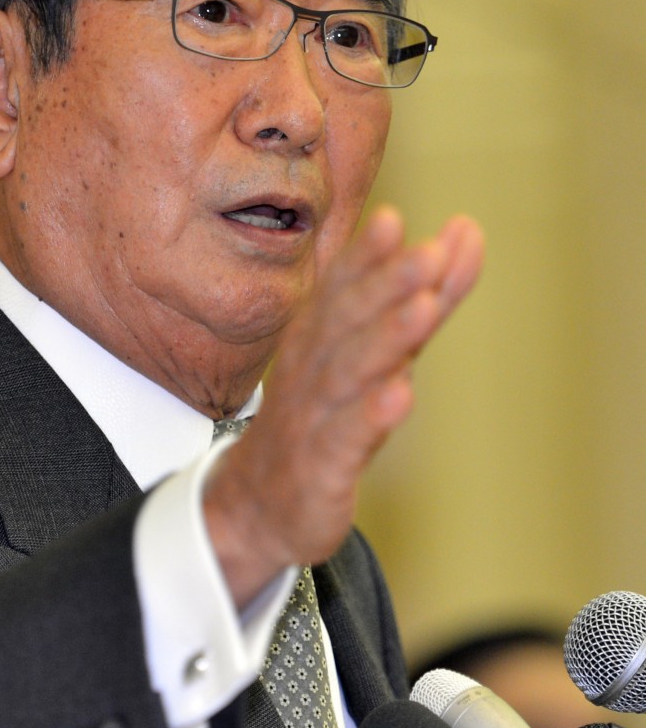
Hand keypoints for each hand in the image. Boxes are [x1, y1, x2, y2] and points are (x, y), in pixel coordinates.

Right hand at [203, 205, 483, 607]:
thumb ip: (427, 292)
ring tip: (424, 311)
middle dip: (384, 285)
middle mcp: (310, 367)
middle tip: (426, 254)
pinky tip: (401, 395)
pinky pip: (344, 440)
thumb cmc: (328, 413)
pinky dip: (371, 416)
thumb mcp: (383, 350)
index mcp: (319, 333)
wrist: (261, 506)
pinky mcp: (321, 468)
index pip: (341, 286)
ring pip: (346, 374)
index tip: (393, 220)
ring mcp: (311, 417)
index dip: (366, 255)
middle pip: (345, 322)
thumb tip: (467, 230)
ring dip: (385, 340)